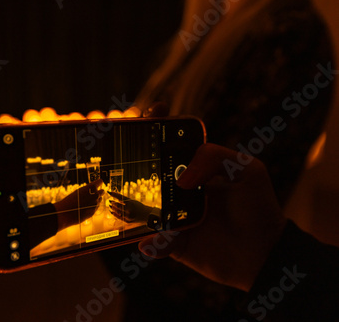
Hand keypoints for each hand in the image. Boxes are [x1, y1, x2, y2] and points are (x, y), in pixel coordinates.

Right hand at [55, 179, 103, 229]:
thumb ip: (88, 190)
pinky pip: (96, 207)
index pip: (100, 182)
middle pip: (102, 191)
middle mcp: (95, 195)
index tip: (97, 183)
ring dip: (96, 199)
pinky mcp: (94, 211)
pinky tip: (85, 207)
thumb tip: (95, 191)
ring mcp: (95, 204)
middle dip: (99, 192)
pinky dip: (92, 206)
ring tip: (86, 201)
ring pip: (99, 200)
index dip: (98, 183)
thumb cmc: (70, 200)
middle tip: (93, 193)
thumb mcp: (79, 191)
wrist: (65, 213)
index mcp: (91, 187)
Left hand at [108, 191, 151, 222]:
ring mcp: (128, 216)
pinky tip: (112, 211)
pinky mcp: (127, 221)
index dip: (114, 194)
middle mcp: (129, 210)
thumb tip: (115, 197)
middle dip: (113, 203)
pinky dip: (115, 214)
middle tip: (110, 201)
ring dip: (113, 208)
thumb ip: (124, 199)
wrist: (145, 215)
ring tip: (110, 206)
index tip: (109, 192)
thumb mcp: (132, 201)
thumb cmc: (138, 206)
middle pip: (118, 205)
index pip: (120, 197)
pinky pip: (119, 217)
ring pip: (118, 212)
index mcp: (130, 203)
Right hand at [138, 143, 286, 291]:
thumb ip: (215, 157)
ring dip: (135, 212)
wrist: (266, 253)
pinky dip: (151, 243)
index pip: (169, 155)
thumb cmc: (259, 208)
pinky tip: (148, 243)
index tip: (145, 139)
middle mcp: (181, 194)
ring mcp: (176, 219)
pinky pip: (156, 243)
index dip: (154, 146)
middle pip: (150, 183)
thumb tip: (181, 180)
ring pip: (146, 214)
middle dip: (136, 180)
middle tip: (127, 177)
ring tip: (126, 210)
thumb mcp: (247, 170)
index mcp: (196, 173)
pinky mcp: (176, 244)